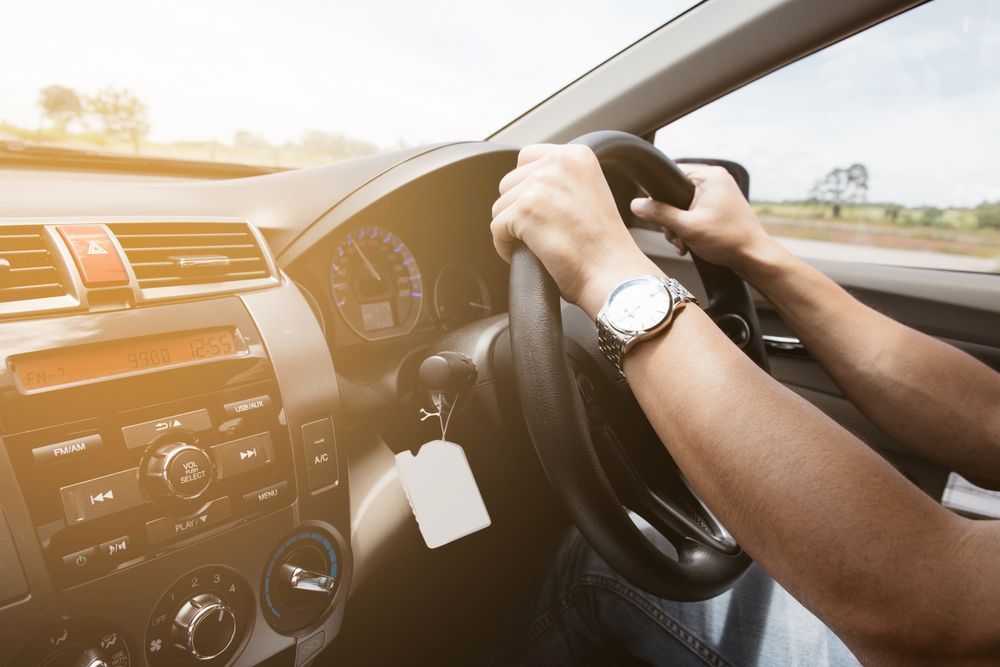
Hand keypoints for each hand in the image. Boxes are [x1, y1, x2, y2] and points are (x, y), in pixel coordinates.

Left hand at [491, 144, 660, 318]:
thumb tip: (528, 181)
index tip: (537, 209)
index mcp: (576, 155)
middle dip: (517, 209)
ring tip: (531, 244)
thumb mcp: (590, 191)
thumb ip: (563, 178)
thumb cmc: (604, 244)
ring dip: (510, 228)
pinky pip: (496, 227)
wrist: (611, 272)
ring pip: (500, 206)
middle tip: (536, 232)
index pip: (527, 157)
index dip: (527, 187)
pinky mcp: (524, 210)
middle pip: (510, 182)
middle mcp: (558, 163)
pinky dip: (504, 246)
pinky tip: (523, 254)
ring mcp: (540, 185)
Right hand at [629, 164, 781, 278]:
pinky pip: (694, 212)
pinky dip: (689, 228)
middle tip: (675, 234)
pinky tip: (688, 243)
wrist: (753, 257)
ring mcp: (719, 194)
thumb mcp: (687, 227)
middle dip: (670, 217)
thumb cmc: (728, 240)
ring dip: (678, 226)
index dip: (659, 194)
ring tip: (684, 242)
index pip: (672, 174)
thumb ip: (659, 214)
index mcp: (710, 176)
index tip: (656, 212)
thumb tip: (636, 204)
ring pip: (683, 205)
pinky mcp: (720, 207)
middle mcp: (716, 180)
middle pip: (676, 193)